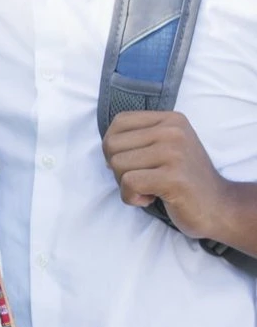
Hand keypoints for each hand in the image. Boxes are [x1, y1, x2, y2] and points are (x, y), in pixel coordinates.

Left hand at [102, 109, 229, 240]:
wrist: (220, 207)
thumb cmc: (184, 179)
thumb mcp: (165, 147)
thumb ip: (138, 138)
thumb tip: (107, 147)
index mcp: (171, 119)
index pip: (119, 122)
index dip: (115, 147)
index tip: (135, 163)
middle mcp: (173, 131)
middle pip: (112, 144)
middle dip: (119, 168)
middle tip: (143, 179)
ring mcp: (175, 153)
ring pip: (117, 164)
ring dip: (126, 184)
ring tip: (150, 188)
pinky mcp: (173, 178)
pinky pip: (128, 183)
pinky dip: (131, 197)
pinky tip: (151, 198)